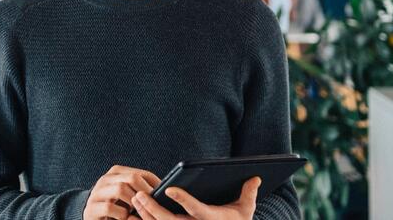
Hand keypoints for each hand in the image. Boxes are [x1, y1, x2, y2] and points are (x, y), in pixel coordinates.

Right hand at [84, 165, 161, 219]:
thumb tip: (162, 190)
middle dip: (144, 191)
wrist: (93, 218)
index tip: (163, 195)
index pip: (141, 173)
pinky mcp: (91, 208)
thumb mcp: (128, 196)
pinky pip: (109, 207)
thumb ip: (140, 190)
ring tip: (136, 211)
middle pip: (131, 178)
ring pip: (120, 189)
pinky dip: (121, 214)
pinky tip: (124, 218)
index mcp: (116, 173)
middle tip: (151, 204)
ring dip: (132, 202)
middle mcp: (106, 179)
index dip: (154, 184)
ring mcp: (97, 193)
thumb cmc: (116, 208)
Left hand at [131, 177, 260, 219]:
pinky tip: (136, 216)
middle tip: (140, 194)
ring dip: (146, 215)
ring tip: (136, 199)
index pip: (195, 209)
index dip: (183, 199)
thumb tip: (256, 177)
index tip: (170, 189)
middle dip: (153, 209)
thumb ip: (249, 193)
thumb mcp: (245, 211)